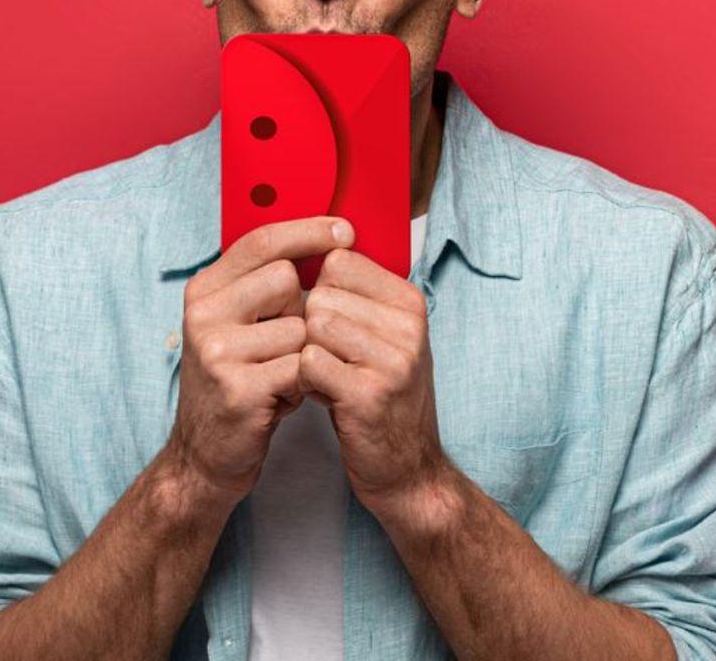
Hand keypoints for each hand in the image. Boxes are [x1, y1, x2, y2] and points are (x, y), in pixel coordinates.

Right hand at [162, 216, 352, 508]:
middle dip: (302, 310)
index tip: (345, 229)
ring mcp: (217, 351)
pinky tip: (280, 398)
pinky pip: (302, 365)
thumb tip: (326, 236)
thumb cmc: (240, 382)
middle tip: (282, 345)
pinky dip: (302, 383)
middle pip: (287, 279)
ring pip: (301, 326)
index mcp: (204, 291)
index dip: (306, 230)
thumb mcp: (240, 325)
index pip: (261, 242)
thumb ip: (265, 285)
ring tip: (279, 377)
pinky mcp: (238, 388)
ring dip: (304, 354)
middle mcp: (204, 314)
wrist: (206, 456)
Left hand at [297, 243, 451, 524]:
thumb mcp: (386, 338)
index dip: (319, 292)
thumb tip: (312, 247)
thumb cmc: (383, 396)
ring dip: (307, 355)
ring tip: (328, 378)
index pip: (339, 261)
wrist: (409, 469)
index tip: (334, 325)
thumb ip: (358, 297)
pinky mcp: (369, 394)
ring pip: (313, 326)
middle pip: (320, 294)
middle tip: (330, 360)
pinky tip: (324, 397)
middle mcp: (409, 325)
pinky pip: (309, 363)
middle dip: (311, 327)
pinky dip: (304, 381)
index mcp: (410, 301)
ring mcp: (393, 359)